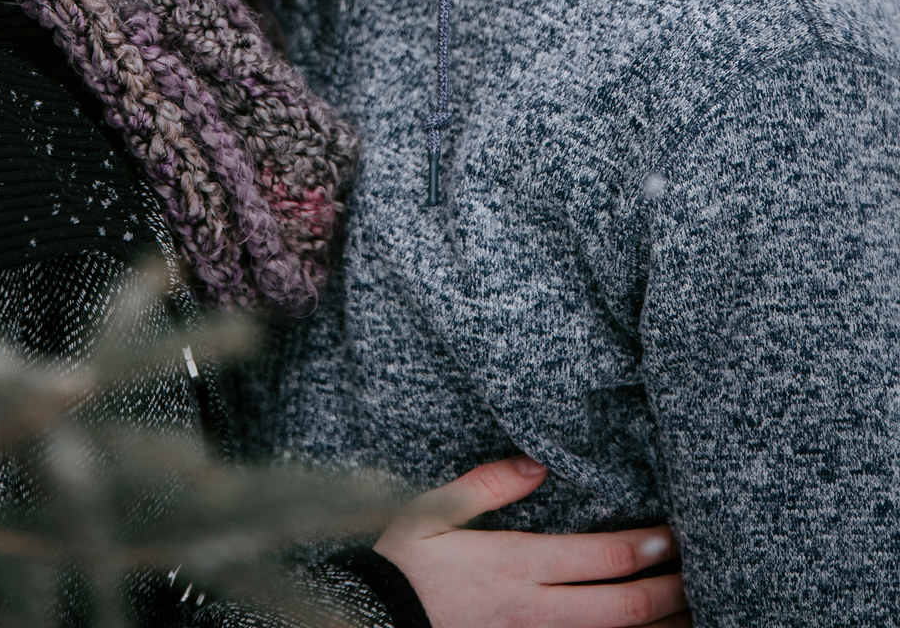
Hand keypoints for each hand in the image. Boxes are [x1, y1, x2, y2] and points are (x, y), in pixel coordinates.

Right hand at [374, 457, 688, 627]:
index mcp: (515, 565)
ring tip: (694, 611)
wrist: (370, 620)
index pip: (599, 558)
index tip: (674, 532)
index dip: (644, 547)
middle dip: (669, 591)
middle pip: (622, 608)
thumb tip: (538, 463)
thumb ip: (487, 484)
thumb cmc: (401, 563)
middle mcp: (534, 611)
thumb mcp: (432, 511)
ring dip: (658, 627)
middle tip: (702, 572)